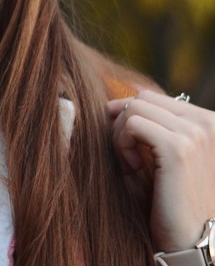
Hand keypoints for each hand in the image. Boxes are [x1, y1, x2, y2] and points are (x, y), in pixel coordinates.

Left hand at [106, 90, 214, 251]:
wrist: (189, 238)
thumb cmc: (170, 195)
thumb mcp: (161, 151)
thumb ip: (152, 121)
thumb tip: (128, 90)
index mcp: (207, 120)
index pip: (152, 96)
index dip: (130, 116)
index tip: (130, 146)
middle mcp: (207, 122)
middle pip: (142, 98)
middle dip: (124, 123)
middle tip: (128, 156)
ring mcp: (196, 134)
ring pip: (135, 108)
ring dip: (121, 135)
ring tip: (132, 163)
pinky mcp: (178, 148)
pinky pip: (132, 124)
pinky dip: (122, 143)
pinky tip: (133, 167)